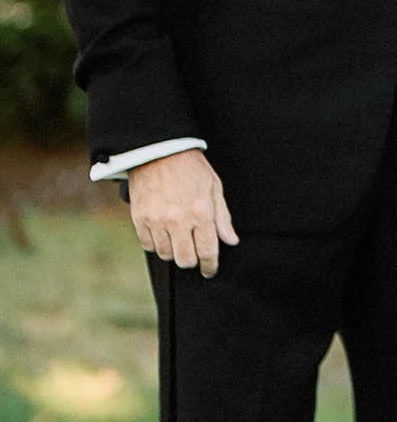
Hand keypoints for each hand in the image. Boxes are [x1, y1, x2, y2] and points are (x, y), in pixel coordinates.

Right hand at [129, 150, 239, 277]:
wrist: (158, 151)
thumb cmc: (190, 168)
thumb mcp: (214, 188)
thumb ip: (222, 217)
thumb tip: (231, 241)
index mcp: (201, 212)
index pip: (207, 251)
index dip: (210, 266)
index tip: (209, 270)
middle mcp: (178, 220)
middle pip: (185, 260)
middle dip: (192, 261)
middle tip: (194, 253)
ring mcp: (157, 220)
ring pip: (166, 255)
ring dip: (174, 252)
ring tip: (178, 239)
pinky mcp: (140, 218)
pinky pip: (148, 245)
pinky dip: (156, 243)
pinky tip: (163, 233)